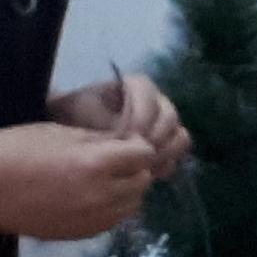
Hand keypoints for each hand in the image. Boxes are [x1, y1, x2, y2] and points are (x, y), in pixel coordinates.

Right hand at [0, 121, 156, 241]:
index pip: (144, 153)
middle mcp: (102, 195)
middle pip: (142, 180)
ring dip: (125, 190)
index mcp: (96, 163)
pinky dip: (111, 208)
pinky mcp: (82, 234)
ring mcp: (93, 219)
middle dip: (134, 168)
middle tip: (114, 160)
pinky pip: (113, 220)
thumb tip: (126, 143)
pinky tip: (90, 197)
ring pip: (132, 204)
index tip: (123, 141)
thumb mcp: (60, 133)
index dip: (135, 145)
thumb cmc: (13, 150)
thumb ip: (98, 141)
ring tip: (102, 179)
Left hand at [55, 69, 192, 180]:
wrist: (76, 127)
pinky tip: (150, 171)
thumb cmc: (79, 114)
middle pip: (170, 117)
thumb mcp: (87, 112)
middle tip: (138, 155)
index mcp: (139, 85)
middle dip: (155, 137)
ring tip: (145, 165)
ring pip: (180, 135)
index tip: (128, 136)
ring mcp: (165, 122)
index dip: (143, 118)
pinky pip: (178, 152)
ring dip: (165, 152)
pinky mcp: (167, 142)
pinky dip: (167, 162)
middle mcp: (158, 100)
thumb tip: (130, 139)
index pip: (150, 98)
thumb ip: (110, 122)